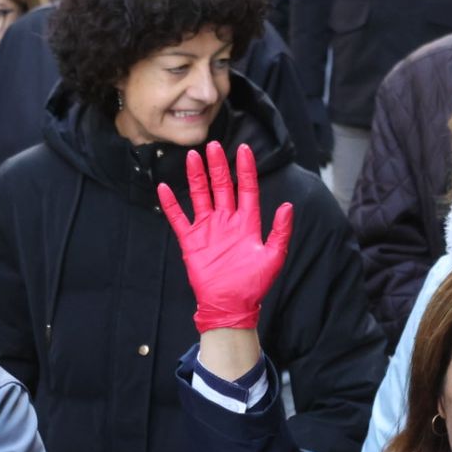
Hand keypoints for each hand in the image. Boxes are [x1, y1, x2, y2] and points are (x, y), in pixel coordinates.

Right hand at [158, 141, 292, 333]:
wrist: (230, 305)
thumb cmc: (253, 284)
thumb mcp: (273, 257)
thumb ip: (280, 231)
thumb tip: (287, 206)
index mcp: (247, 222)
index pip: (246, 188)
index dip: (245, 169)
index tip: (244, 148)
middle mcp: (226, 221)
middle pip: (221, 186)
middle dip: (217, 166)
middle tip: (212, 145)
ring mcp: (208, 229)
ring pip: (200, 195)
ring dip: (196, 177)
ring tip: (192, 157)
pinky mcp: (191, 241)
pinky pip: (179, 218)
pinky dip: (171, 204)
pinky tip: (163, 188)